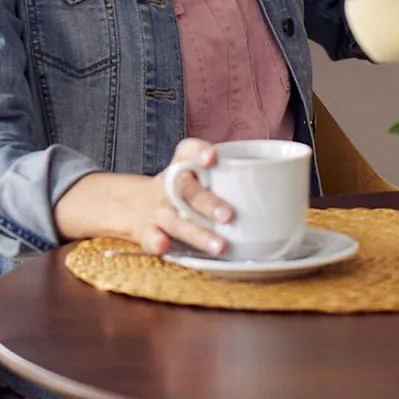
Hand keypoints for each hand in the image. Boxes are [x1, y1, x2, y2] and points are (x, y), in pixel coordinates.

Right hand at [53, 138, 235, 255]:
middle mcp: (168, 187)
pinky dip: (157, 242)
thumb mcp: (191, 179)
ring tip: (219, 245)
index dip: (198, 152)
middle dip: (209, 204)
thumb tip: (269, 198)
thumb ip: (224, 182)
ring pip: (176, 220)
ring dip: (197, 233)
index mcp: (180, 168)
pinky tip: (165, 246)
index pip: (186, 151)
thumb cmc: (177, 192)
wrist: (129, 205)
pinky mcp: (145, 231)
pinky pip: (150, 237)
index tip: (212, 157)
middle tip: (229, 216)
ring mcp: (156, 210)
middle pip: (187, 191)